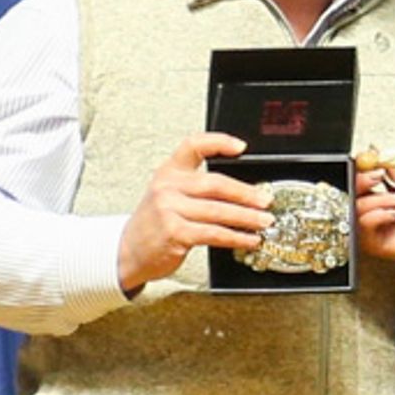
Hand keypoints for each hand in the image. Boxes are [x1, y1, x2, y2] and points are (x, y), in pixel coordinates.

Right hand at [115, 133, 268, 292]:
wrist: (128, 251)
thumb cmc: (156, 223)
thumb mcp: (168, 195)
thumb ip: (196, 187)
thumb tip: (245, 192)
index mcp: (168, 172)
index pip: (192, 146)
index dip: (218, 142)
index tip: (241, 147)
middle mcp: (167, 187)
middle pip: (215, 183)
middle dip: (247, 193)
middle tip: (266, 200)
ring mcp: (169, 210)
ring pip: (219, 211)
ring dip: (247, 218)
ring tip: (265, 221)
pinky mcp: (175, 233)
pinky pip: (214, 233)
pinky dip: (237, 237)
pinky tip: (250, 239)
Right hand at [352, 157, 394, 267]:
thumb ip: (394, 171)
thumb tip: (376, 150)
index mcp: (373, 197)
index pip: (357, 177)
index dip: (359, 166)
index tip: (370, 156)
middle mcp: (366, 212)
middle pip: (347, 191)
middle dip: (362, 179)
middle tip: (378, 174)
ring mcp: (365, 229)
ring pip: (357, 206)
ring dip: (380, 199)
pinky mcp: (369, 243)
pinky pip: (364, 222)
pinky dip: (380, 214)